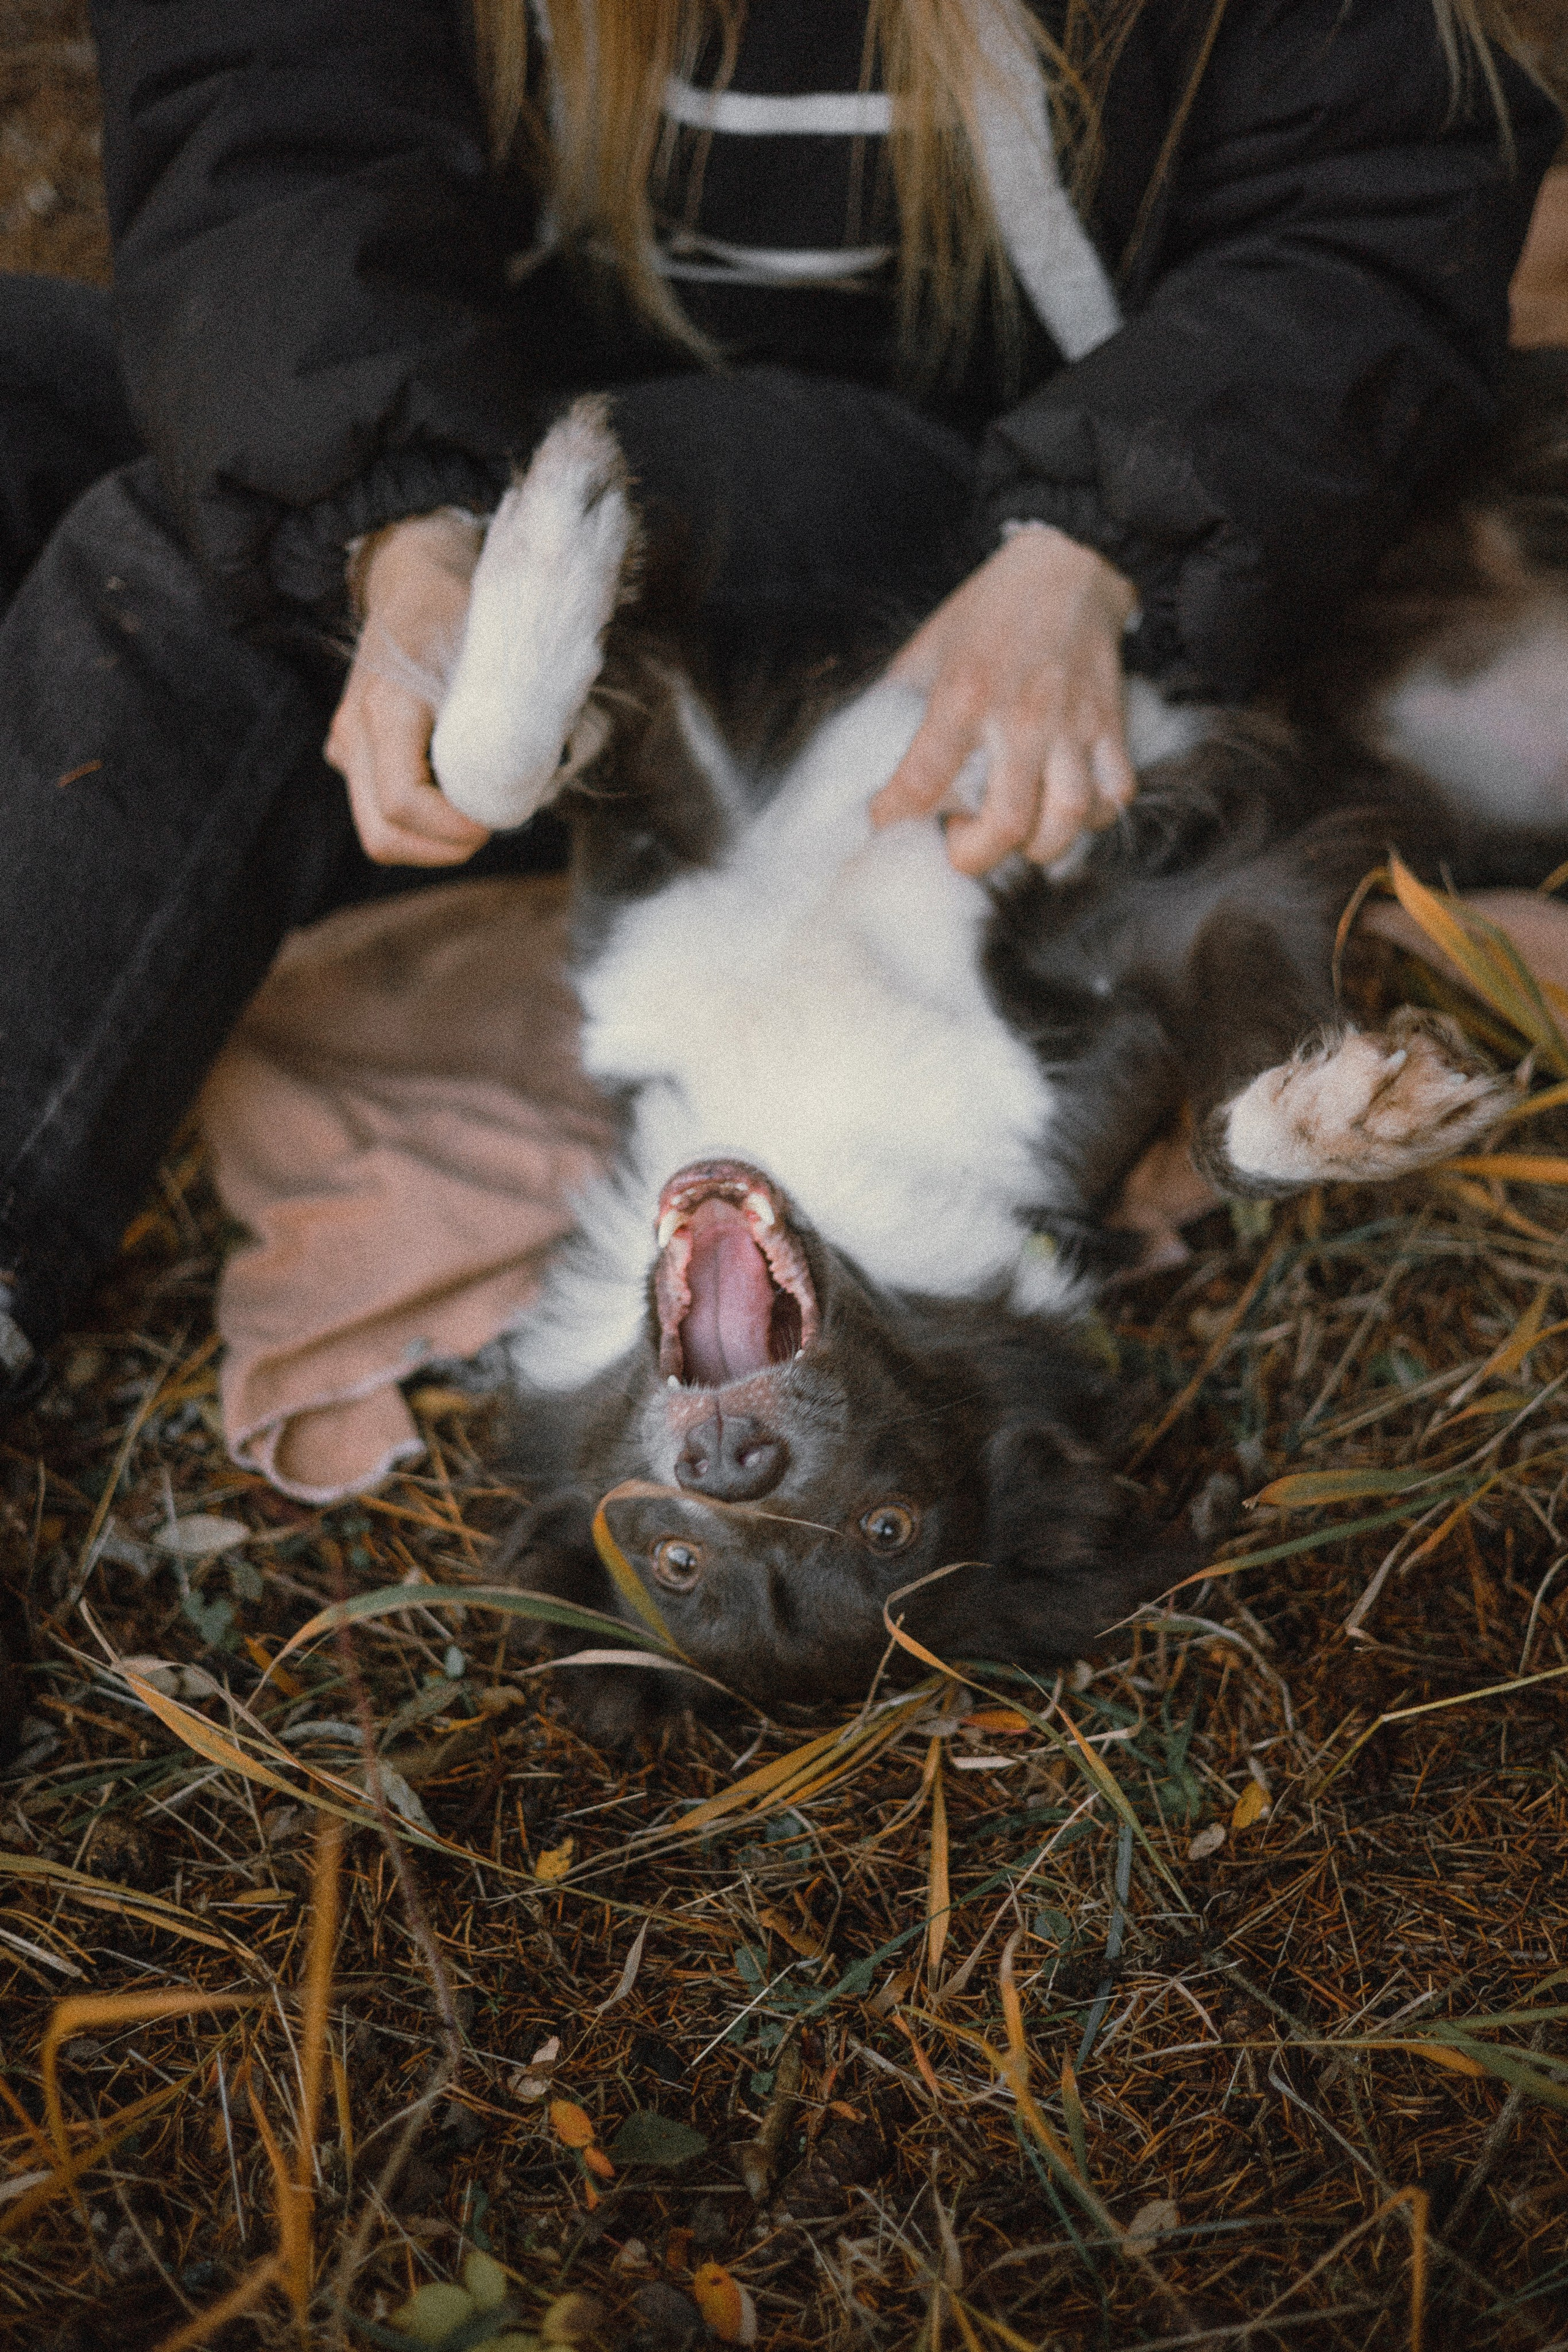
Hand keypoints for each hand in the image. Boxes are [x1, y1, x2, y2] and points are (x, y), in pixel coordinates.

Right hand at [324, 509, 492, 865]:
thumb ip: (509, 711)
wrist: (411, 572)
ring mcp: (346, 744)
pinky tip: (456, 790)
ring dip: (432, 839)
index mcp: (386, 706)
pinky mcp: (353, 753)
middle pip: (382, 834)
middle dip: (441, 848)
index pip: (404, 802)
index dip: (452, 830)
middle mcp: (352, 731)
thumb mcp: (491, 648)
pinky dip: (422, 820)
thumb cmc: (457, 605)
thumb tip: (534, 778)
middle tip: (489, 827)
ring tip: (476, 808)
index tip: (495, 822)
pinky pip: (381, 809)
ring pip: (380, 829)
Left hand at [871, 524, 1138, 874]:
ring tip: (1018, 834)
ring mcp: (1072, 725)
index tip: (884, 823)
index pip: (920, 782)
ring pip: (1067, 819)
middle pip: (1004, 824)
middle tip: (961, 842)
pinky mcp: (1111, 725)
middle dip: (975, 856)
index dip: (893, 818)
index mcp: (963, 696)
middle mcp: (1020, 717)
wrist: (1068, 563)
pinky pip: (1115, 794)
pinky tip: (1066, 808)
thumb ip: (900, 703)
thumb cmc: (992, 609)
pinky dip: (1094, 817)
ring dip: (1040, 846)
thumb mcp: (930, 647)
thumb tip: (866, 756)